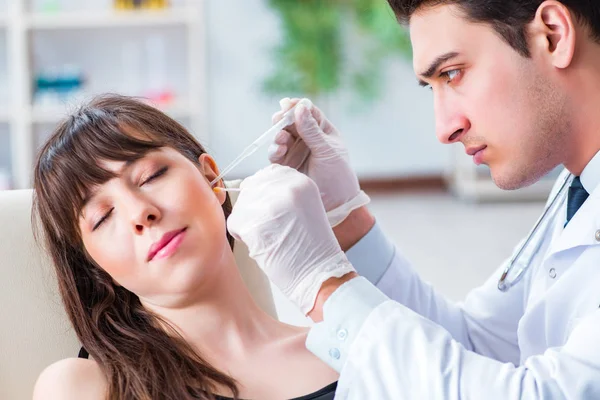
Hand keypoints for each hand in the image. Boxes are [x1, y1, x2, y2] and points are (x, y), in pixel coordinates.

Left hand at [227, 164, 355, 313]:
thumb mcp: (304, 206)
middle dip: (254, 207)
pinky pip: (235, 224)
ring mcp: (269, 206)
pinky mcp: (255, 225)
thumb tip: (250, 186)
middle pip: (251, 187)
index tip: (273, 211)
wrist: (320, 275)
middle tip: (271, 228)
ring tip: (269, 237)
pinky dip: (243, 236)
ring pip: (241, 206)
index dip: (264, 193)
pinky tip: (263, 245)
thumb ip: (283, 192)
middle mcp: (286, 188)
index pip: (267, 173)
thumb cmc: (311, 246)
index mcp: (301, 181)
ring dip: (248, 222)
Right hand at [269, 98, 369, 226]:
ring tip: (281, 141)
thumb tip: (300, 107)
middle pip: (291, 122)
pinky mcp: (286, 165)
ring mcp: (296, 151)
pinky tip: (279, 152)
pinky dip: (275, 150)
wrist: (335, 203)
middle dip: (283, 120)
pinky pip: (276, 154)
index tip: (287, 104)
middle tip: (278, 119)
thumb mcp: (327, 150)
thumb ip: (312, 130)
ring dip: (278, 136)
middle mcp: (307, 138)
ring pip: (281, 137)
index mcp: (322, 130)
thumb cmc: (338, 175)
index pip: (308, 112)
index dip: (297, 106)